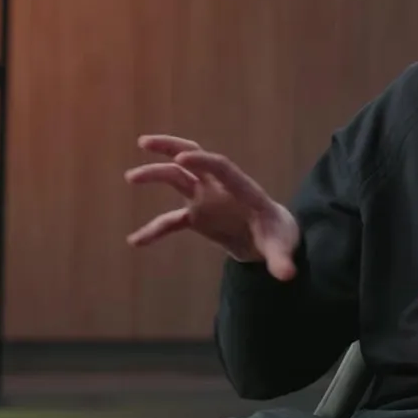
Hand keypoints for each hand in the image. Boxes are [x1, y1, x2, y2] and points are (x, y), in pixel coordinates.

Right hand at [124, 135, 299, 280]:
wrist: (271, 239)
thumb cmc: (280, 236)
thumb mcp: (282, 248)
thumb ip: (281, 260)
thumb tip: (287, 275)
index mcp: (242, 190)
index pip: (221, 167)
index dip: (202, 160)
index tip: (181, 157)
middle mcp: (220, 189)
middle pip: (193, 159)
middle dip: (171, 147)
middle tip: (144, 143)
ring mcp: (206, 200)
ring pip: (177, 177)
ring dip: (155, 174)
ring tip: (130, 177)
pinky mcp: (198, 216)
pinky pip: (171, 221)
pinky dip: (154, 229)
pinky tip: (135, 241)